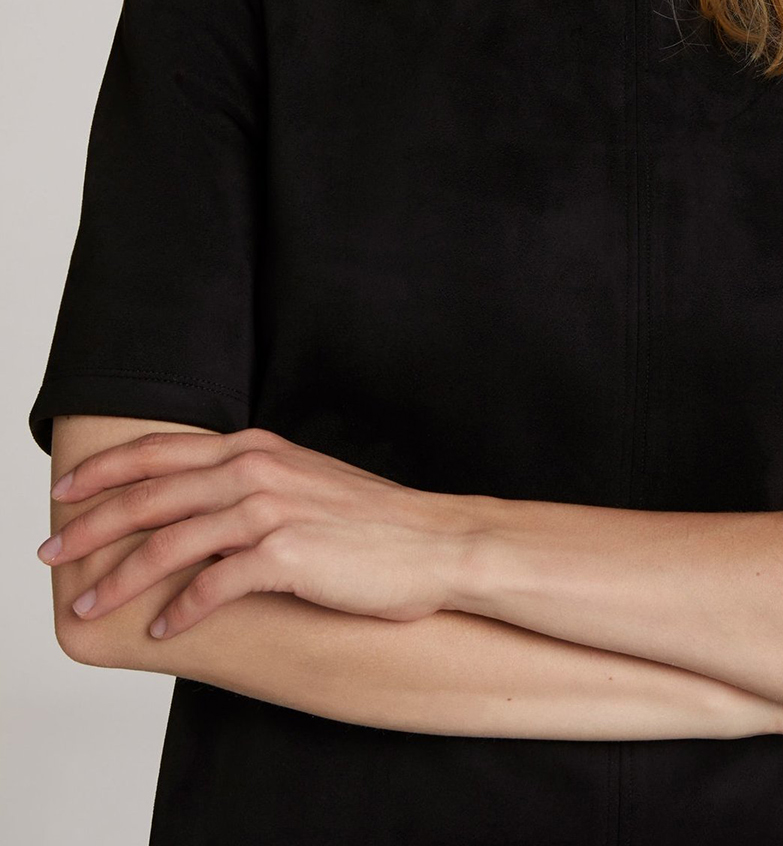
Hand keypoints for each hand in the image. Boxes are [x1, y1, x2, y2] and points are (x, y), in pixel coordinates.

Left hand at [38, 428, 475, 640]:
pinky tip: (163, 629)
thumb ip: (252, 483)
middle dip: (91, 527)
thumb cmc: (373, 523)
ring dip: (120, 579)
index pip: (161, 451)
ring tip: (89, 606)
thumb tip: (202, 504)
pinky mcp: (287, 555)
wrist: (435, 543)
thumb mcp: (303, 482)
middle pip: (151, 495)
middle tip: (51, 553)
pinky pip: (213, 585)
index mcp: (256, 448)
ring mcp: (271, 510)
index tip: (64, 493)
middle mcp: (257, 469)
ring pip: (170, 542)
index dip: (105, 471)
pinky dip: (181, 609)